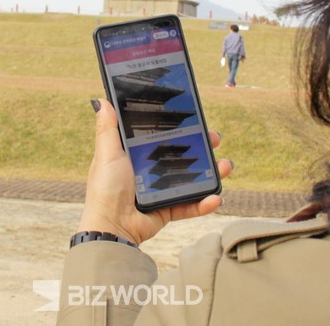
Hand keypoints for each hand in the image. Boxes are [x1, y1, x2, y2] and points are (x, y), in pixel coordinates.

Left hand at [76, 98, 232, 245]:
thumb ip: (108, 130)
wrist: (111, 228)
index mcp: (135, 155)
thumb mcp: (107, 154)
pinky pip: (189, 205)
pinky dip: (204, 203)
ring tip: (226, 165)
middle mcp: (149, 170)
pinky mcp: (166, 210)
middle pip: (180, 155)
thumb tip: (103, 101)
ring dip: (211, 172)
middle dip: (202, 147)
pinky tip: (216, 197)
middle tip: (215, 138)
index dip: (178, 128)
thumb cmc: (105, 189)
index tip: (195, 119)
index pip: (161, 136)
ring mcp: (159, 191)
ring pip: (191, 179)